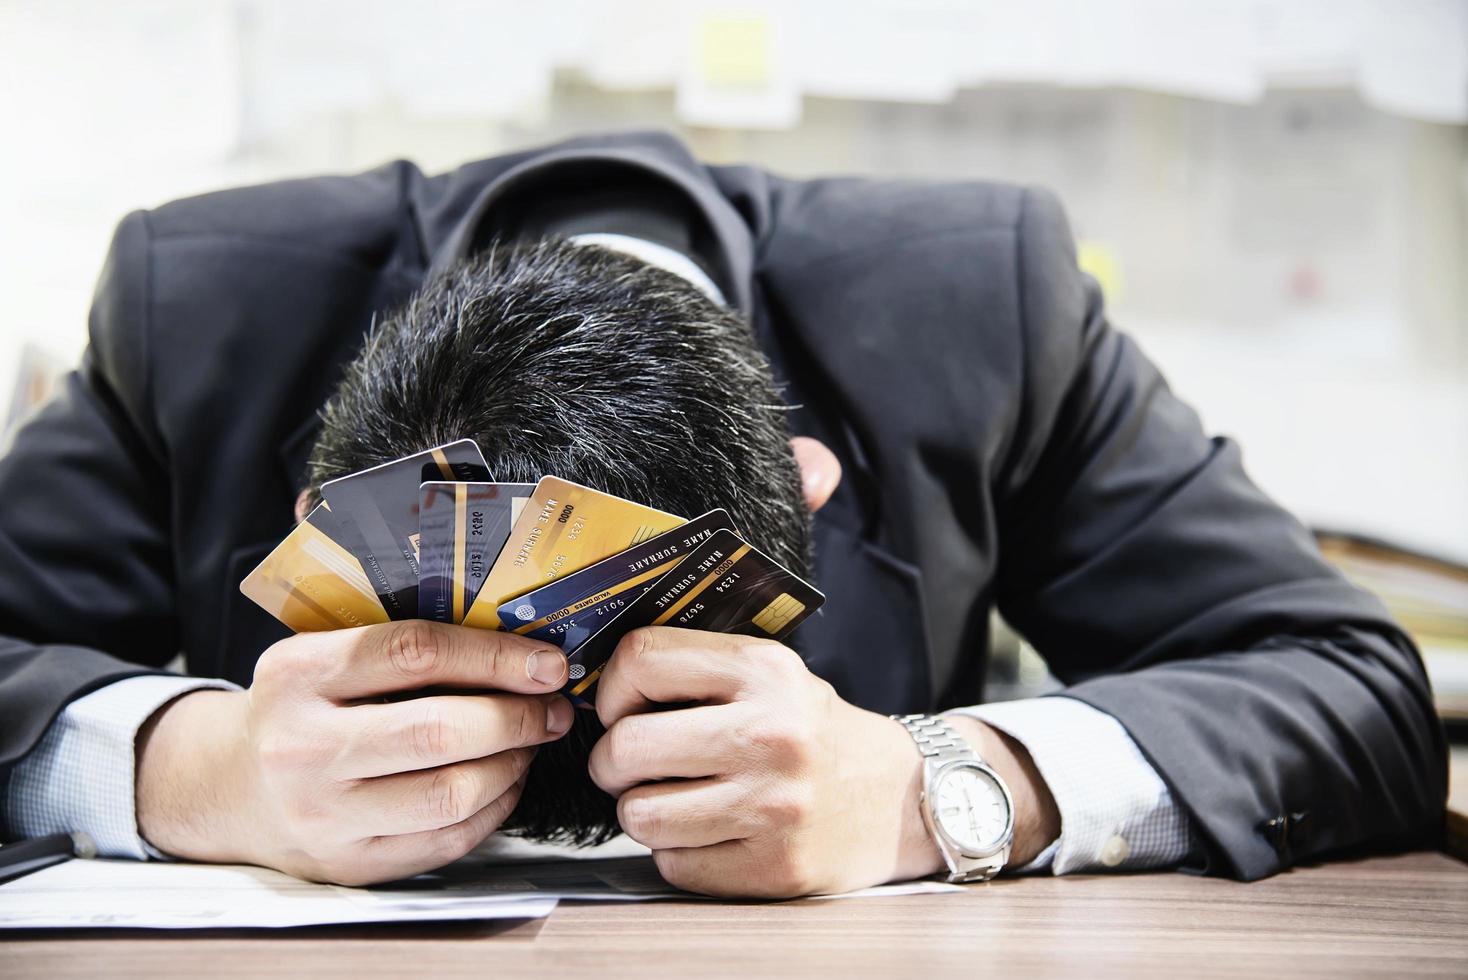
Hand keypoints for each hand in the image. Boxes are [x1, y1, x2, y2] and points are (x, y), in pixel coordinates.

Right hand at [136, 621, 573, 884]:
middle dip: (517, 716)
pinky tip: (504, 781)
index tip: (548, 663)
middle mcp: (303, 747)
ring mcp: (324, 814)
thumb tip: (517, 637)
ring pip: (452, 793)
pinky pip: (447, 840)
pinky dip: (494, 808)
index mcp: (299, 674)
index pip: (415, 653)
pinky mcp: (349, 864)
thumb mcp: (322, 656)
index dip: (495, 656)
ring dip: (513, 765)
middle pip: (440, 730)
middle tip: (554, 708)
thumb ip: (398, 643)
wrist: (228, 788)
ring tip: (531, 742)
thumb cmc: (300, 708)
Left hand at [587, 627, 1058, 897]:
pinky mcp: (775, 864)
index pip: (643, 660)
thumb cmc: (818, 734)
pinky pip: (675, 864)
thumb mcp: (773, 675)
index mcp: (766, 672)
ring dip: (642, 810)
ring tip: (673, 799)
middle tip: (628, 763)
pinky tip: (709, 832)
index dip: (611, 687)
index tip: (618, 707)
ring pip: (640, 814)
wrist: (901, 798)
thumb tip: (600, 683)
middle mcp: (772, 734)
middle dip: (612, 760)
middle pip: (628, 746)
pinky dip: (679, 852)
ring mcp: (774, 805)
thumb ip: (698, 670)